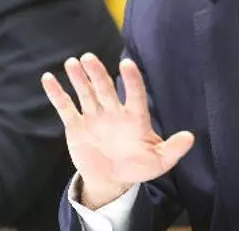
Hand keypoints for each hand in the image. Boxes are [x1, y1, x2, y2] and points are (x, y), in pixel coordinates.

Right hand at [41, 53, 193, 208]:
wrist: (111, 179)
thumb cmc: (137, 167)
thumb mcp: (158, 162)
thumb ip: (173, 150)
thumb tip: (191, 137)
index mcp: (134, 118)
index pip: (135, 95)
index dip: (131, 81)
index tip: (126, 64)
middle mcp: (113, 112)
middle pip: (105, 89)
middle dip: (97, 74)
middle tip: (89, 58)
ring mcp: (93, 116)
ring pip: (85, 93)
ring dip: (78, 78)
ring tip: (72, 63)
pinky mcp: (76, 125)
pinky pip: (65, 107)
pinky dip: (56, 93)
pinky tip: (48, 78)